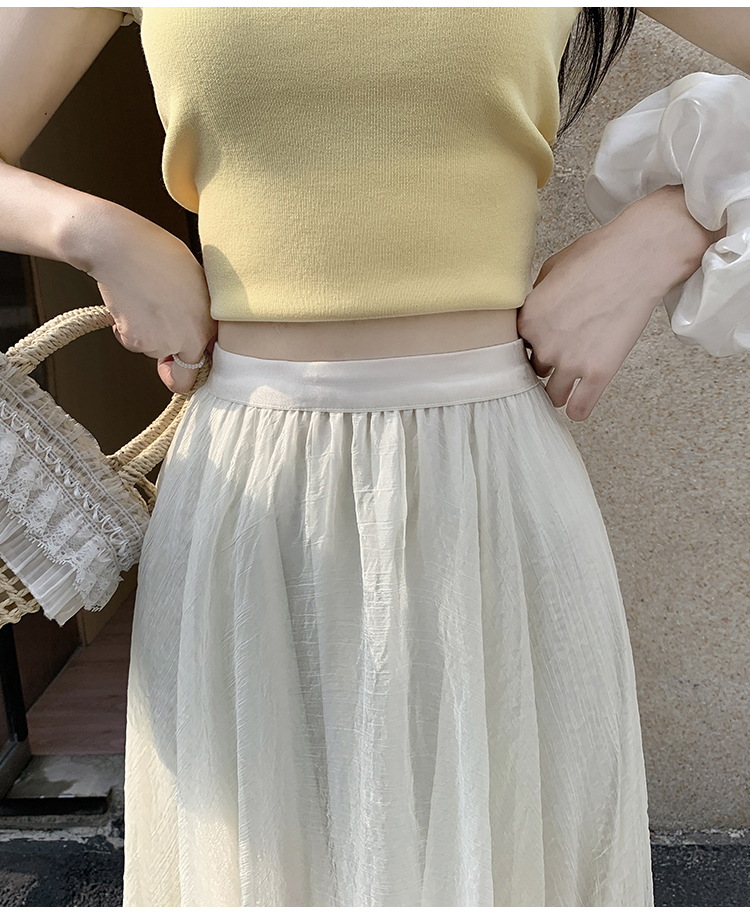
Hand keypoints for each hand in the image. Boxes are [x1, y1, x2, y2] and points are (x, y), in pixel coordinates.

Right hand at [83, 201, 216, 393]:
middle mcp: (184, 341)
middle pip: (176, 370)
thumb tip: (201, 326)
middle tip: (163, 341)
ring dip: (149, 335)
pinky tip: (133, 304)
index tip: (187, 363)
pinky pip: (131, 341)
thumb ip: (203, 312)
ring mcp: (157, 343)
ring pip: (153, 351)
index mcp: (205, 327)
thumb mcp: (197, 282)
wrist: (119, 247)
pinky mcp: (131, 339)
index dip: (194, 366)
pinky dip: (129, 328)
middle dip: (169, 361)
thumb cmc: (158, 254)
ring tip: (148, 303)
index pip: (203, 368)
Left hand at [517, 185, 722, 421]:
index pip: (515, 349)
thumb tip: (533, 317)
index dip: (530, 346)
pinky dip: (578, 409)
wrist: (638, 258)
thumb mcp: (550, 270)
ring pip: (553, 395)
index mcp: (527, 320)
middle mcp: (543, 345)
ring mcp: (571, 361)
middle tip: (564, 354)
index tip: (541, 344)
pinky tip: (579, 403)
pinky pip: (579, 409)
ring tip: (570, 382)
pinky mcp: (599, 373)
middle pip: (533, 371)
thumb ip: (536, 300)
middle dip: (546, 365)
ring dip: (560, 389)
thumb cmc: (598, 256)